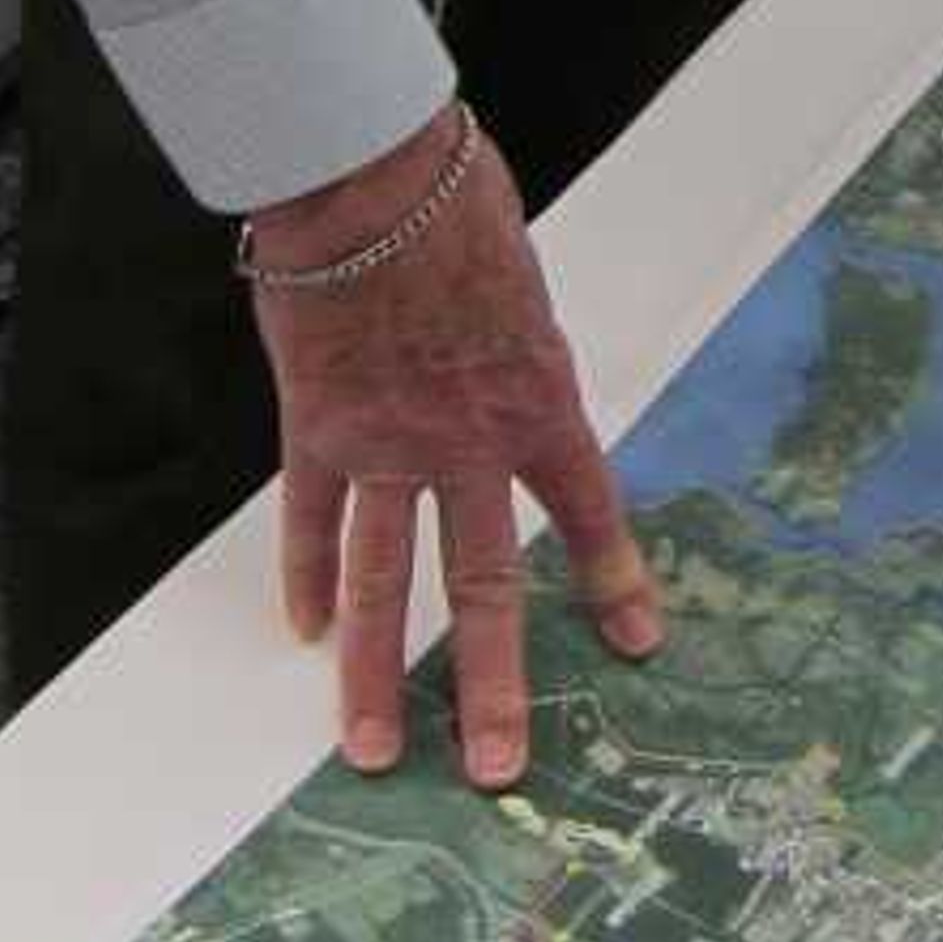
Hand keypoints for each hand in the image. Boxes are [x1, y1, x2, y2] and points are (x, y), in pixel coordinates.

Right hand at [244, 112, 664, 784]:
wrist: (368, 173)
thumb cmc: (451, 203)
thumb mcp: (517, 282)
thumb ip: (512, 348)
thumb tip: (501, 365)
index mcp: (538, 399)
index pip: (587, 510)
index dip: (613, 578)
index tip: (636, 641)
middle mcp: (469, 442)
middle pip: (484, 586)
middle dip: (492, 684)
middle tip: (497, 768)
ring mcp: (388, 446)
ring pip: (387, 583)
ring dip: (377, 672)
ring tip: (371, 748)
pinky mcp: (319, 429)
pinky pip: (313, 522)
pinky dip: (306, 576)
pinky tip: (306, 631)